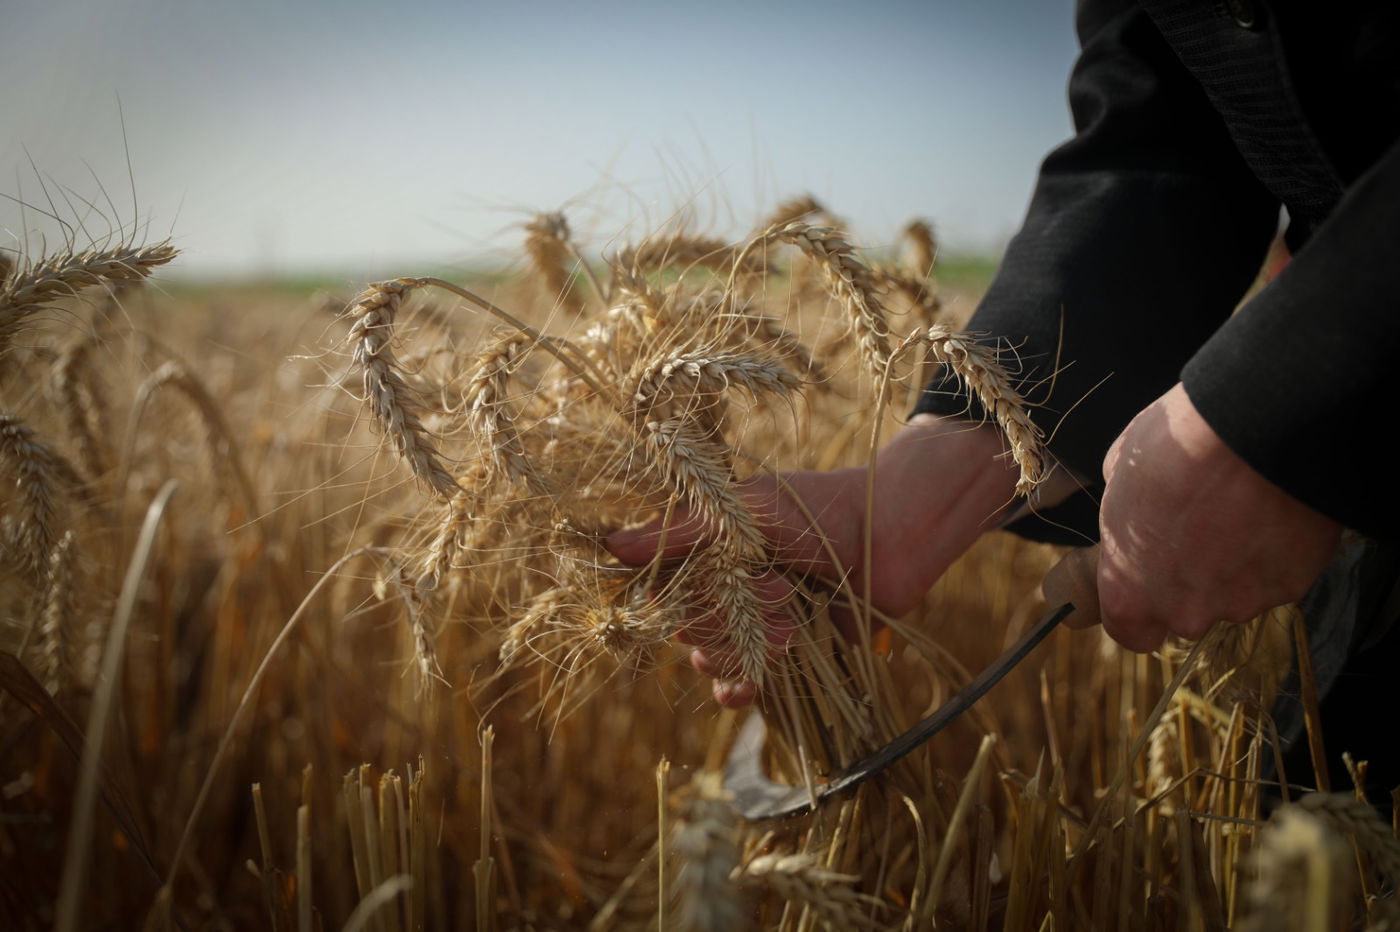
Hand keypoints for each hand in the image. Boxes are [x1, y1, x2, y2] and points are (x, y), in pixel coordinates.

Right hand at [606, 415, 1020, 705]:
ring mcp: (753, 622)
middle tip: (779, 589)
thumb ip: (682, 531)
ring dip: (742, 649)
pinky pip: (738, 683)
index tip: (701, 588)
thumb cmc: (822, 507)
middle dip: (725, 619)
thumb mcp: (747, 509)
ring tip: (790, 626)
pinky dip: (737, 688)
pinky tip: (748, 687)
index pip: (665, 587)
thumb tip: (610, 546)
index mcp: (711, 548)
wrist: (895, 535)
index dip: (678, 596)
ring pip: (710, 657)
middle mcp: (726, 586)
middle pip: (687, 627)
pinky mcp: (782, 653)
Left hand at [1097, 383, 1341, 650]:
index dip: (1140, 607)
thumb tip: (1136, 511)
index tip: (1147, 579)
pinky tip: (1272, 510)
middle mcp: (1186, 611)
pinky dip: (1275, 551)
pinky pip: (1277, 574)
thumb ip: (1125, 514)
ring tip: (1240, 510)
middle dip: (1191, 579)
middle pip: (1186, 612)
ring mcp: (1243, 602)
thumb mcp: (1120, 472)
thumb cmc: (1176, 447)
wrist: (1255, 430)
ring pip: (1235, 593)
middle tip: (1200, 526)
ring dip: (1235, 563)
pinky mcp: (1292, 585)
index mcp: (1132, 592)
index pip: (1131, 632)